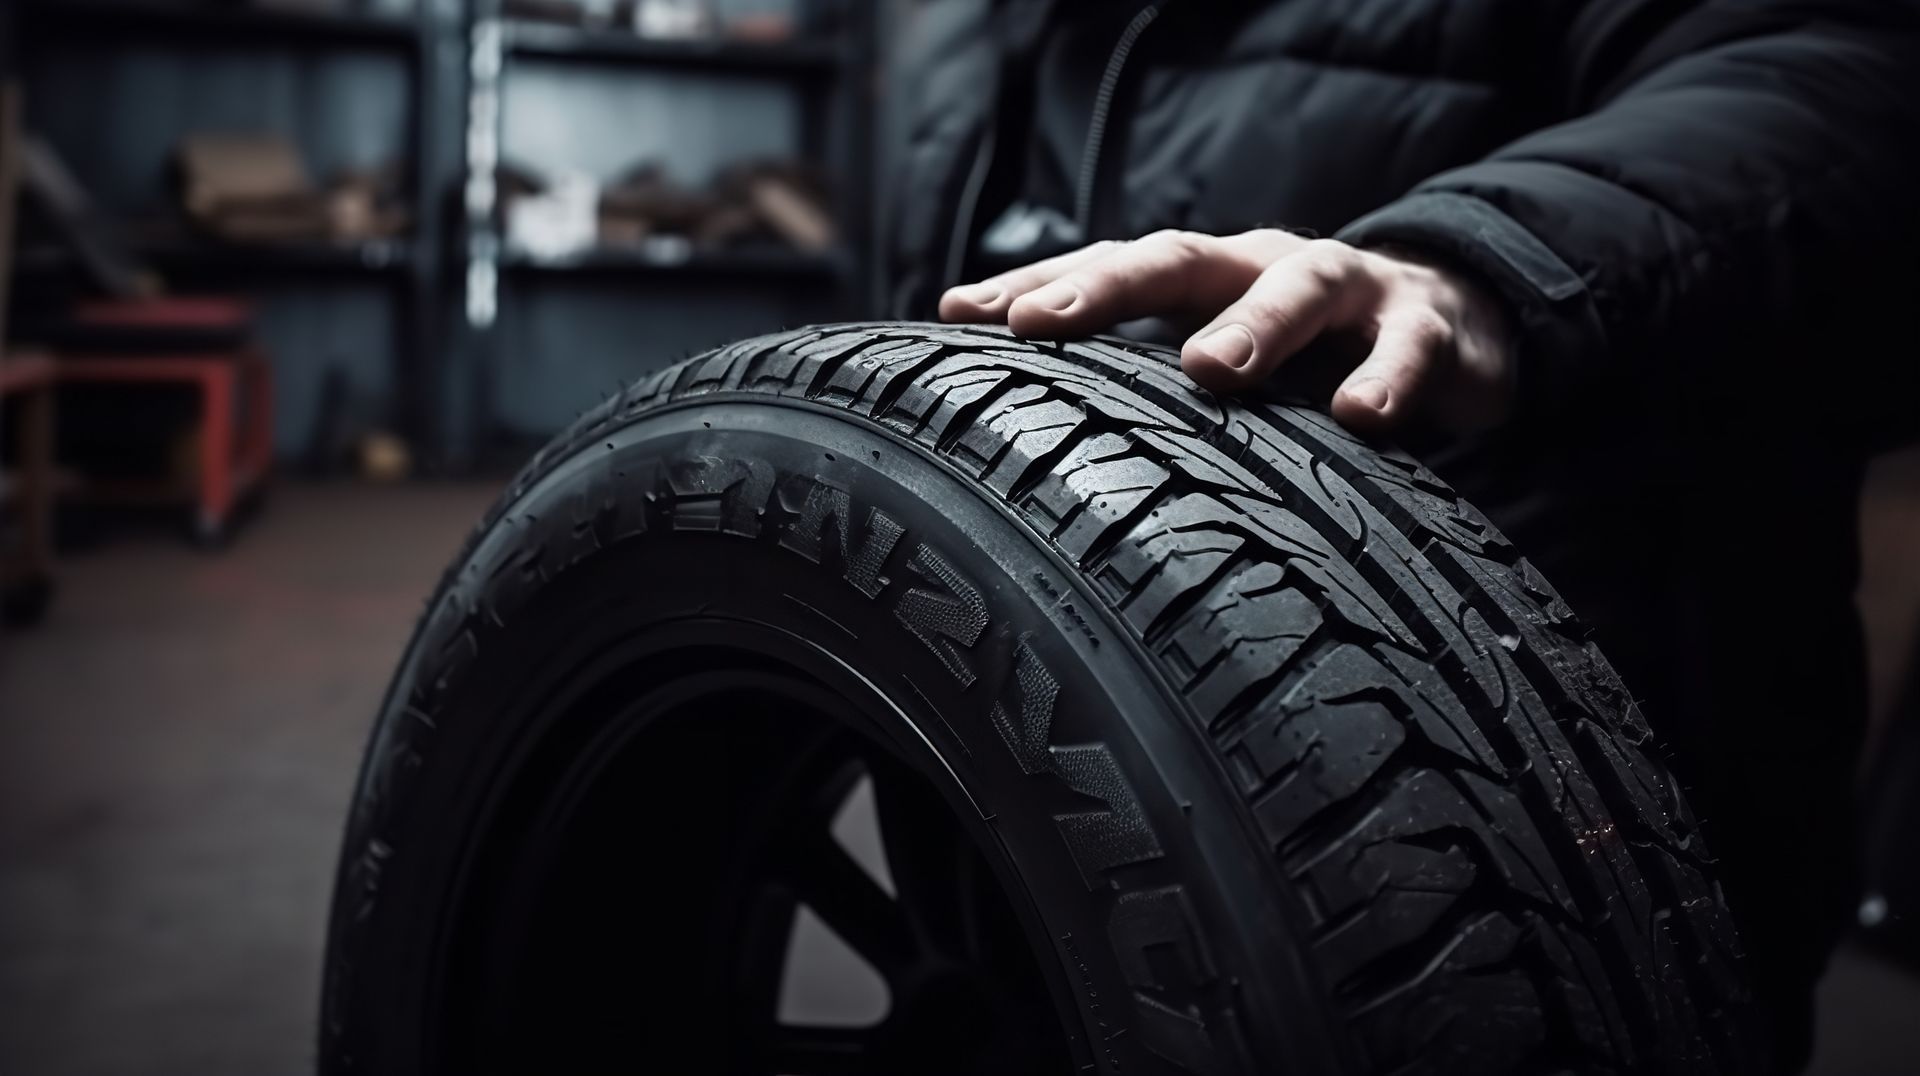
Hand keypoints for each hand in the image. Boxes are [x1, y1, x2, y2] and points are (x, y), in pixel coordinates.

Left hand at [938, 229, 1515, 434]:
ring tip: (1210, 370)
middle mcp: (1262, 266)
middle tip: (1042, 323)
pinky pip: (1408, 348)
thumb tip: (1022, 449)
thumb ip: (1144, 391)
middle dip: (1104, 288)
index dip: (1034, 287)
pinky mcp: (1427, 327)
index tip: (957, 315)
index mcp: (1203, 278)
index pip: (1106, 269)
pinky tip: (1361, 417)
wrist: (1452, 328)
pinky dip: (1386, 378)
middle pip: (1176, 258)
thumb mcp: (1223, 361)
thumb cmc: (1309, 358)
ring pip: (1300, 287)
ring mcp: (1349, 287)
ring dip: (1253, 325)